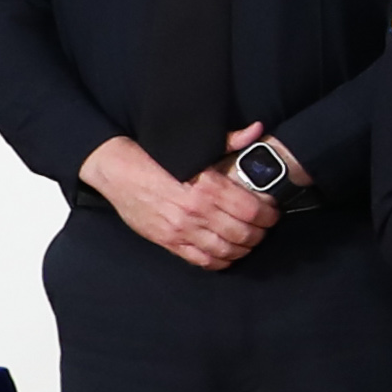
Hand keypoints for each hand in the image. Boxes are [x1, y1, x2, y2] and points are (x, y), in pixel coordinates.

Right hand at [80, 132, 274, 268]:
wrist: (118, 172)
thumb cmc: (158, 160)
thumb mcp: (196, 149)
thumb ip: (229, 142)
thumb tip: (257, 130)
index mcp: (207, 187)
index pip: (252, 210)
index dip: (269, 215)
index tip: (272, 213)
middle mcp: (196, 211)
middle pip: (244, 233)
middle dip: (260, 233)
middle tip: (263, 229)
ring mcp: (181, 229)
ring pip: (226, 250)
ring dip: (243, 249)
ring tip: (248, 241)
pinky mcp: (168, 241)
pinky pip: (202, 260)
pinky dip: (220, 261)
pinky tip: (227, 254)